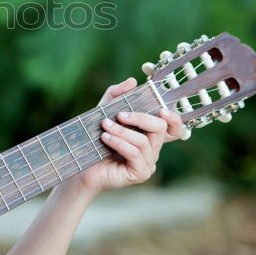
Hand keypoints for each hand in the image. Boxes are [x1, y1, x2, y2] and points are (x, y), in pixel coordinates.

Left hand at [66, 78, 185, 196]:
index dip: (174, 119)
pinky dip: (119, 143)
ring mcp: (148, 163)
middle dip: (140, 118)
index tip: (162, 110)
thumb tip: (133, 81)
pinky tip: (105, 138)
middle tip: (120, 115)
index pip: (174, 128)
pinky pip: (135, 154)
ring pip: (144, 141)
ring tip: (105, 126)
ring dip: (122, 131)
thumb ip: (116, 95)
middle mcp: (153, 149)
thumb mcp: (104, 111)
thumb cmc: (95, 140)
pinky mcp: (139, 173)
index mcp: (150, 136)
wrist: (82, 167)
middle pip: (161, 129)